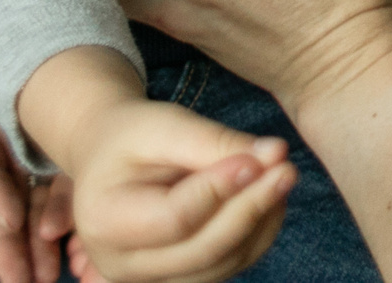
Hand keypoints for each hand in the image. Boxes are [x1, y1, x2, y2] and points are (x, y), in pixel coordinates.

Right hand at [0, 71, 78, 282]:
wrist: (55, 59)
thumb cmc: (16, 67)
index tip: (8, 218)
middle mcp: (2, 161)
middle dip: (8, 248)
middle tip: (18, 277)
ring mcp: (30, 176)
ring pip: (29, 221)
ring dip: (36, 253)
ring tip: (46, 276)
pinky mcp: (62, 183)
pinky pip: (63, 213)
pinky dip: (69, 236)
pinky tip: (77, 259)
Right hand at [59, 96, 295, 282]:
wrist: (110, 155)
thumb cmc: (133, 135)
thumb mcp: (164, 124)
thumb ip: (214, 141)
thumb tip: (274, 155)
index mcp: (104, 220)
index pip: (176, 218)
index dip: (224, 189)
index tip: (266, 155)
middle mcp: (120, 263)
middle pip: (202, 250)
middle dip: (252, 208)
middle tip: (287, 167)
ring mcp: (149, 279)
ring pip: (221, 264)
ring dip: (261, 222)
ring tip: (282, 174)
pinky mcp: (177, 277)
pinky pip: (227, 265)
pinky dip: (257, 233)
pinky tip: (269, 195)